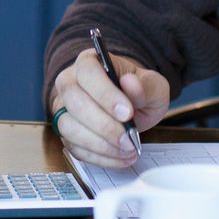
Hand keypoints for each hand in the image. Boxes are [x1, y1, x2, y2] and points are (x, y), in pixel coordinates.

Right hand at [49, 48, 169, 168]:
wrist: (132, 106)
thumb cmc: (139, 91)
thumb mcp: (153, 85)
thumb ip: (145, 85)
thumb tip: (131, 84)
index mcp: (89, 62)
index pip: (88, 72)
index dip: (105, 94)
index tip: (127, 113)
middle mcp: (70, 82)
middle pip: (74, 101)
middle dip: (103, 125)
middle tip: (128, 138)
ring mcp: (64, 108)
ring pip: (68, 127)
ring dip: (99, 144)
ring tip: (126, 149)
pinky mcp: (66, 132)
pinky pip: (74, 147)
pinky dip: (98, 157)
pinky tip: (119, 156)